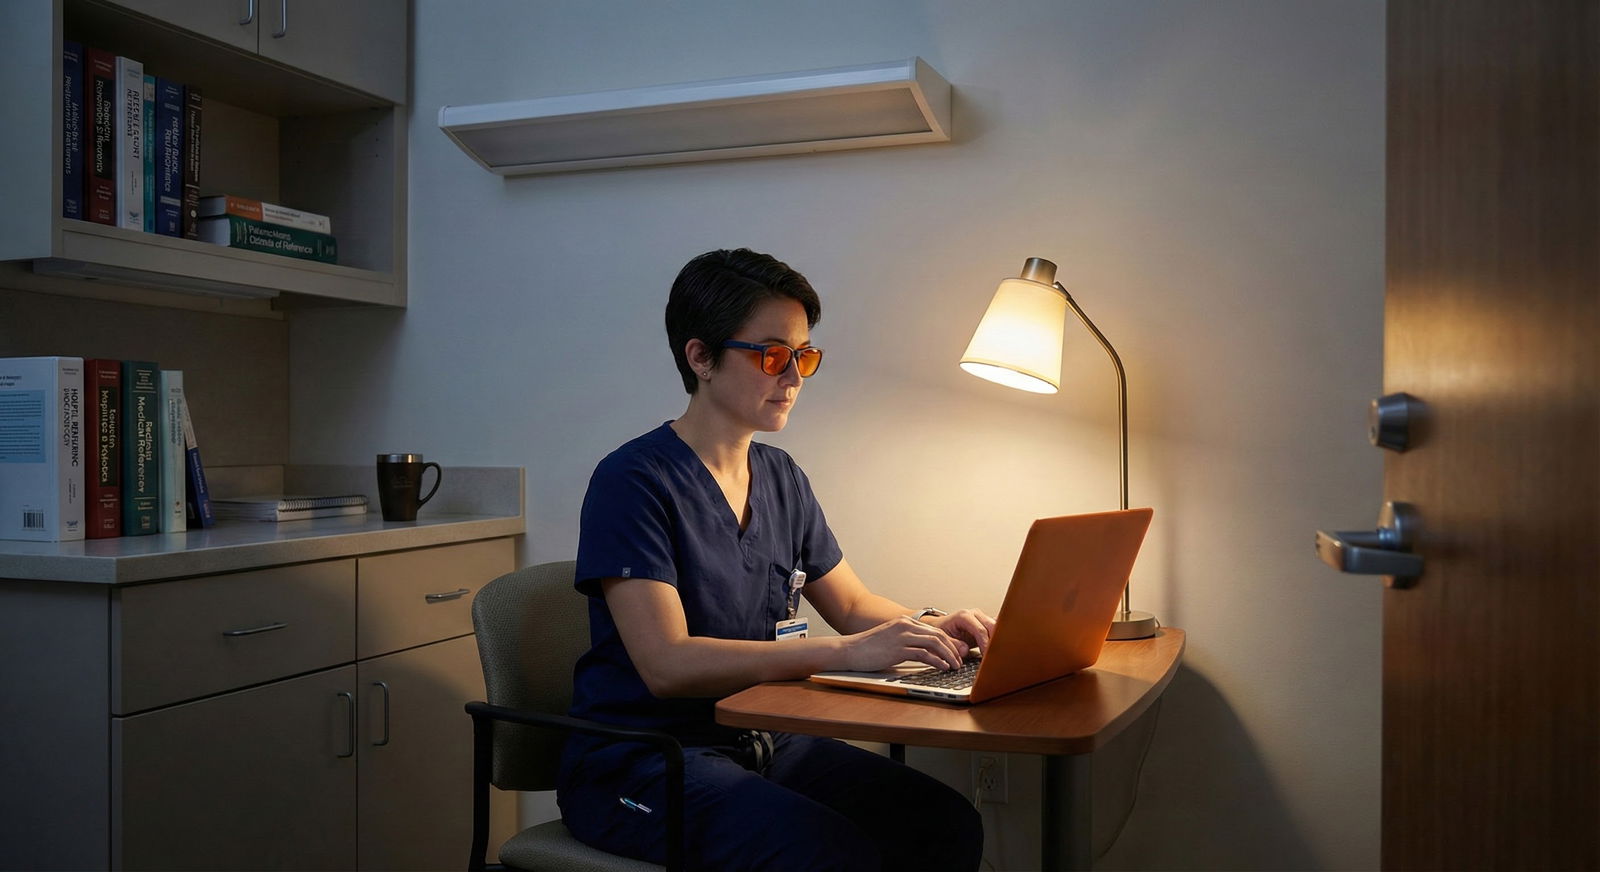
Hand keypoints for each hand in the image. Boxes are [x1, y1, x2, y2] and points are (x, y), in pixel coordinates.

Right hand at [841, 616, 968, 671]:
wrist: (849, 650)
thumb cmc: (868, 649)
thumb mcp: (891, 641)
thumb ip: (909, 643)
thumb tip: (927, 653)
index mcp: (905, 622)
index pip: (934, 630)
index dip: (949, 642)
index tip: (957, 653)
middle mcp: (905, 626)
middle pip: (938, 634)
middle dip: (953, 648)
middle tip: (961, 660)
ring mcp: (901, 636)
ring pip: (935, 642)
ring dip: (948, 655)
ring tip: (955, 665)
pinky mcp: (897, 649)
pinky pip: (923, 653)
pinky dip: (937, 661)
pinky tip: (943, 667)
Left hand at [920, 609, 995, 651]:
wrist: (941, 627)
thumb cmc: (942, 631)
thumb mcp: (943, 639)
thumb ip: (952, 644)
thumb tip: (965, 650)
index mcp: (964, 616)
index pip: (980, 630)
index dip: (985, 644)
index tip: (986, 655)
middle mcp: (974, 614)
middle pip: (992, 627)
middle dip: (994, 642)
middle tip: (993, 656)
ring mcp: (981, 618)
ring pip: (997, 628)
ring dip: (997, 640)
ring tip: (995, 654)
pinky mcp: (986, 624)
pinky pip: (996, 630)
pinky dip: (998, 639)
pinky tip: (997, 648)